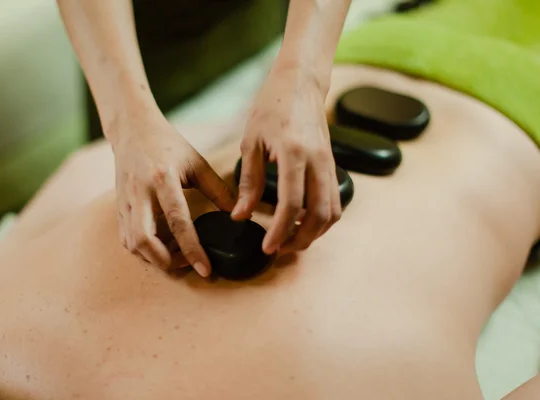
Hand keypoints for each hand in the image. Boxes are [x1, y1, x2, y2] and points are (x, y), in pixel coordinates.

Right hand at [110, 111, 235, 276]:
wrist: (132, 130)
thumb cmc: (168, 145)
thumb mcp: (197, 163)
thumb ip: (218, 190)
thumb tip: (239, 214)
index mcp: (163, 179)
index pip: (178, 221)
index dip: (192, 249)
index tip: (206, 270)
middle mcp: (140, 193)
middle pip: (144, 240)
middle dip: (165, 262)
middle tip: (186, 267)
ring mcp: (125, 201)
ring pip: (132, 243)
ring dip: (153, 258)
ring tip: (176, 258)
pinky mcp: (118, 207)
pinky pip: (125, 237)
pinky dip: (142, 250)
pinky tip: (159, 249)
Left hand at [232, 66, 341, 253]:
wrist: (301, 83)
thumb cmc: (272, 107)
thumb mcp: (251, 142)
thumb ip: (247, 181)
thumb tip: (241, 215)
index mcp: (294, 154)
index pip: (291, 204)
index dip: (280, 231)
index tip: (267, 247)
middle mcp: (318, 162)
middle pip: (318, 215)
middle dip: (299, 239)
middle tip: (279, 249)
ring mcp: (330, 164)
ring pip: (332, 212)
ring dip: (315, 233)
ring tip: (291, 240)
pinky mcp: (333, 165)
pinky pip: (336, 201)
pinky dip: (324, 220)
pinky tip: (305, 224)